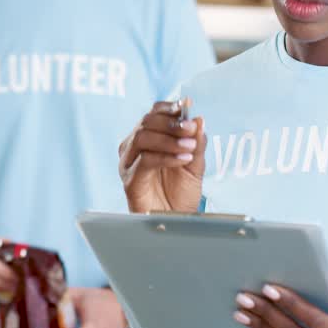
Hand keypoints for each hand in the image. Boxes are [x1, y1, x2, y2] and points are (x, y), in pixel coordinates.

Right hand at [118, 99, 206, 213]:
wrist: (176, 222)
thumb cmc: (181, 194)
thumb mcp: (195, 164)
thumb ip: (196, 142)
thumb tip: (198, 119)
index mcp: (148, 139)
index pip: (153, 114)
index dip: (169, 107)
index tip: (186, 106)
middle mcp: (134, 148)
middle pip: (146, 122)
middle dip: (171, 123)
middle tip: (191, 129)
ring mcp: (129, 163)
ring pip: (142, 138)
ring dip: (169, 139)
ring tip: (189, 147)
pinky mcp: (130, 180)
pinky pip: (144, 161)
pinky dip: (166, 157)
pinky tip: (183, 159)